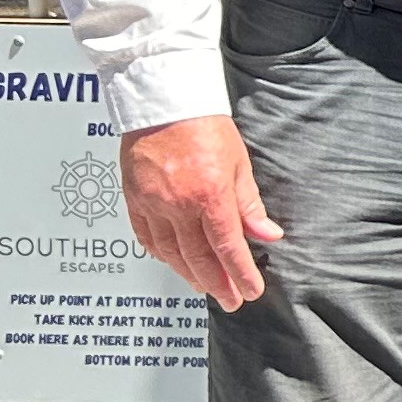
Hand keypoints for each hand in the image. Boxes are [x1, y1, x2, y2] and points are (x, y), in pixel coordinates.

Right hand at [117, 115, 282, 310]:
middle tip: (230, 300)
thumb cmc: (203, 125)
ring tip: (206, 287)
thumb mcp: (238, 163)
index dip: (240, 275)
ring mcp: (152, 204)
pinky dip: (161, 255)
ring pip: (171, 253)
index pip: (228, 248)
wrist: (162, 101)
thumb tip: (268, 235)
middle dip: (217, 284)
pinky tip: (174, 263)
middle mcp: (178, 205)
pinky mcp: (133, 200)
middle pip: (198, 258)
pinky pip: (146, 238)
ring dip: (189, 274)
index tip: (250, 291)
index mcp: (209, 195)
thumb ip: (249, 205)